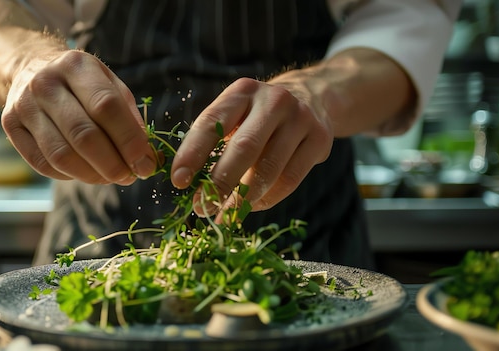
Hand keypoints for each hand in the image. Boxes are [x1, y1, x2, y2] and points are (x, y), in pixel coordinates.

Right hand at [1, 50, 156, 184]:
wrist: (29, 67)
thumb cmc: (81, 82)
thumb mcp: (108, 83)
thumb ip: (129, 116)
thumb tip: (145, 157)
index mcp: (76, 66)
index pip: (106, 107)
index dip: (129, 140)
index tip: (146, 164)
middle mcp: (45, 83)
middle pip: (83, 135)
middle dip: (112, 164)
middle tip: (130, 177)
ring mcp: (24, 105)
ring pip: (61, 155)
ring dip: (92, 175)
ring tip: (110, 178)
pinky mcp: (10, 125)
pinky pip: (43, 164)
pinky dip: (70, 175)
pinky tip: (85, 172)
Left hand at [171, 77, 333, 214]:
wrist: (313, 97)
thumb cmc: (258, 116)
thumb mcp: (236, 115)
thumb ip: (214, 142)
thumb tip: (190, 184)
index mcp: (243, 91)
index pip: (212, 123)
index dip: (192, 153)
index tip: (178, 181)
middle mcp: (273, 100)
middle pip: (244, 148)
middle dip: (219, 183)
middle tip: (201, 208)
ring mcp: (301, 118)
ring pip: (269, 169)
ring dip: (242, 199)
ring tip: (224, 216)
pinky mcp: (320, 139)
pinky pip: (289, 179)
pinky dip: (267, 199)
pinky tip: (251, 207)